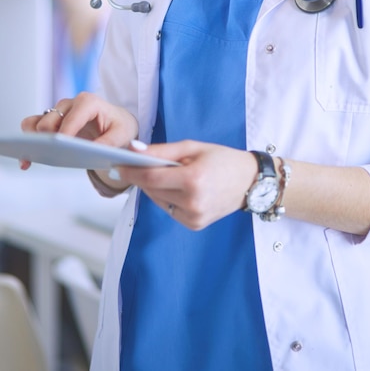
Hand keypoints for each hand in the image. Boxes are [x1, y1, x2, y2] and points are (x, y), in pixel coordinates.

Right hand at [19, 92, 138, 170]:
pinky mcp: (51, 121)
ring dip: (31, 140)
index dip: (63, 135)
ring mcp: (58, 112)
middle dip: (46, 140)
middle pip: (47, 122)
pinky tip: (28, 159)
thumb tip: (91, 152)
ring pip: (34, 122)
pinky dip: (28, 143)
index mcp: (88, 102)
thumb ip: (109, 142)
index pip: (70, 119)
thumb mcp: (122, 134)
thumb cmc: (119, 126)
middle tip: (50, 156)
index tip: (60, 150)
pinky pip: (32, 128)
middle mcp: (69, 104)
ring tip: (32, 158)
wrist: (117, 122)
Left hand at [118, 140, 257, 229]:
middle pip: (152, 190)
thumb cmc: (222, 160)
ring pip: (158, 200)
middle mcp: (193, 202)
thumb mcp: (193, 147)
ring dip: (155, 187)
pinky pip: (168, 209)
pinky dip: (167, 197)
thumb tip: (133, 151)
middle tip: (137, 164)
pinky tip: (180, 188)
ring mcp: (194, 217)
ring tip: (167, 174)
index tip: (115, 166)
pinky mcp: (194, 225)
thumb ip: (161, 151)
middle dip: (142, 177)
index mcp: (193, 180)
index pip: (150, 178)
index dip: (130, 172)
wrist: (250, 182)